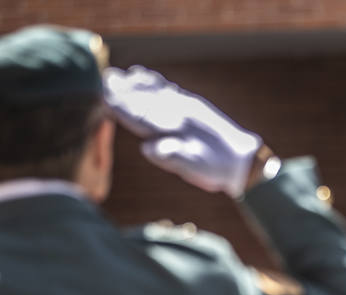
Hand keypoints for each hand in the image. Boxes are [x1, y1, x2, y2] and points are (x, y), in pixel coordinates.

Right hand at [103, 66, 262, 197]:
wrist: (244, 162)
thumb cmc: (215, 169)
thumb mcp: (193, 168)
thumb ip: (171, 156)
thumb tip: (148, 148)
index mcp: (175, 129)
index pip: (141, 116)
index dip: (121, 107)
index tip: (102, 98)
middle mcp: (179, 113)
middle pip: (144, 100)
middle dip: (123, 92)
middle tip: (101, 81)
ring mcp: (186, 107)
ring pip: (155, 92)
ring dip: (135, 84)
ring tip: (116, 75)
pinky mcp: (193, 106)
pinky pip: (168, 90)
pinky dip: (153, 82)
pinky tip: (143, 75)